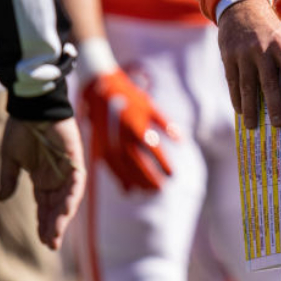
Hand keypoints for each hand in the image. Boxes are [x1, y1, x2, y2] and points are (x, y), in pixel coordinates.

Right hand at [0, 117, 84, 249]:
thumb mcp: (11, 158)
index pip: (45, 206)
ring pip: (68, 198)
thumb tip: (3, 198)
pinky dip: (72, 196)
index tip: (43, 241)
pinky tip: (66, 211)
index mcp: (42, 177)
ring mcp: (68, 168)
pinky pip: (77, 181)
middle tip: (52, 246)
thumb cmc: (22, 129)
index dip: (44, 223)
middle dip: (54, 226)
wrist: (33, 107)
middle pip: (57, 206)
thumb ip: (10, 178)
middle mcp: (57, 176)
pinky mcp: (76, 158)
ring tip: (56, 235)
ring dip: (63, 217)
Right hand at [82, 69, 179, 191]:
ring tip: (146, 192)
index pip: (154, 152)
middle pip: (138, 165)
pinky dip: (118, 179)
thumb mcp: (151, 107)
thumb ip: (166, 125)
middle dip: (150, 179)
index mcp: (138, 127)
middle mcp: (122, 138)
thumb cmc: (130, 97)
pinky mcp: (99, 146)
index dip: (164, 165)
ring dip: (135, 182)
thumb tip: (181, 141)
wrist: (100, 88)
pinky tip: (127, 189)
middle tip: (160, 189)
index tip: (173, 175)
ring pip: (123, 169)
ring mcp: (109, 143)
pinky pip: (109, 167)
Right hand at [219, 0, 280, 127]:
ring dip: (251, 107)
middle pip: (268, 81)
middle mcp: (260, 50)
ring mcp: (242, 54)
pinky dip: (236, 98)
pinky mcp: (228, 57)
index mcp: (279, 43)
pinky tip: (240, 111)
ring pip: (247, 86)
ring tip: (253, 125)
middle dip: (274, 104)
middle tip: (278, 124)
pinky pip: (232, 82)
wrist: (240, 7)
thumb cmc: (268, 25)